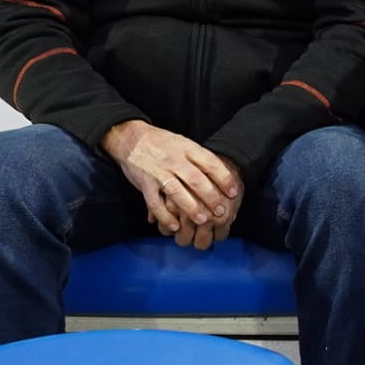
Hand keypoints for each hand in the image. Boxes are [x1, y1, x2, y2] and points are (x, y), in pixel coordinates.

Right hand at [101, 120, 239, 237]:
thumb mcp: (183, 143)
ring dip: (191, 208)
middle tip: (221, 211)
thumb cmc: (162, 143)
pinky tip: (174, 226)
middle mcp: (174, 159)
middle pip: (196, 179)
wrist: (131, 138)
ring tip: (202, 220)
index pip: (210, 163)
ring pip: (177, 192)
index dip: (224, 178)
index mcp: (187, 148)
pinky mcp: (145, 183)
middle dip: (211, 197)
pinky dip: (164, 216)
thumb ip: (198, 158)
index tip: (233, 192)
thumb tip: (221, 175)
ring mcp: (158, 172)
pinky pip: (155, 203)